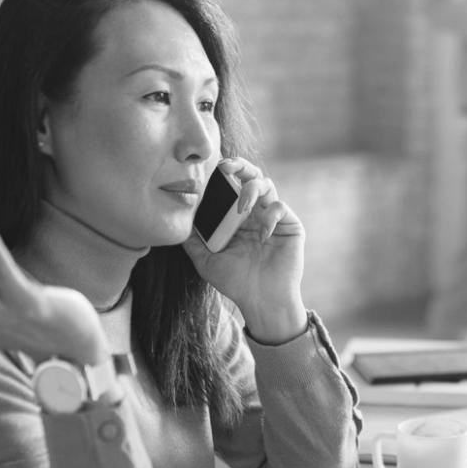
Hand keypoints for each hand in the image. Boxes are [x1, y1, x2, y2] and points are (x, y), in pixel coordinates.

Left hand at [180, 158, 307, 341]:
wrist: (263, 301)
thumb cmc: (236, 282)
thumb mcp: (206, 261)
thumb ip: (192, 240)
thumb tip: (176, 221)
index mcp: (236, 217)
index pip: (230, 186)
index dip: (222, 173)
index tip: (209, 169)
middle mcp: (255, 212)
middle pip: (250, 176)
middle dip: (240, 166)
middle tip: (226, 167)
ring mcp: (273, 217)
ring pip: (267, 185)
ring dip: (252, 189)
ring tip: (242, 206)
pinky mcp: (290, 226)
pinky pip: (280, 208)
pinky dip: (270, 216)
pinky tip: (262, 236)